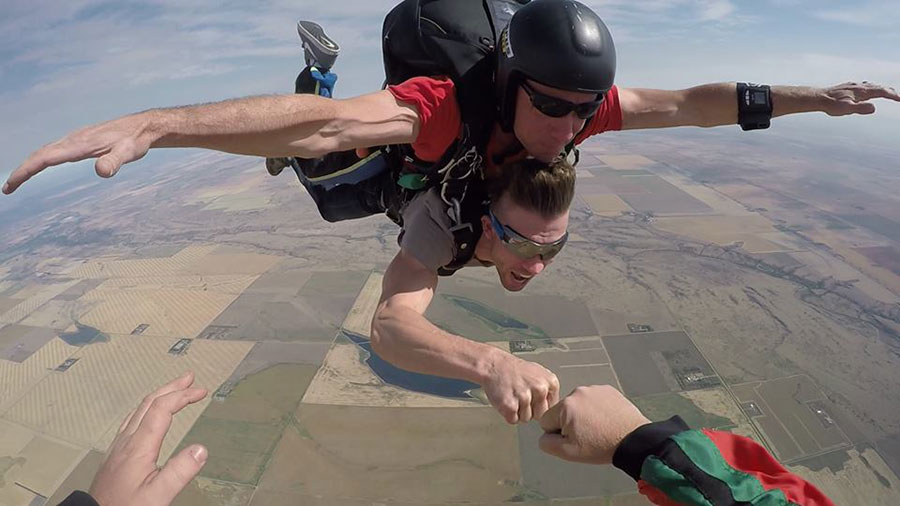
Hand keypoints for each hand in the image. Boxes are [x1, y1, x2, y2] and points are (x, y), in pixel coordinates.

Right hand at [3, 112, 157, 194]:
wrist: (142, 126)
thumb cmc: (135, 140)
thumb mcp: (128, 153)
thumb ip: (114, 162)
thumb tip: (101, 172)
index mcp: (78, 145)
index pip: (44, 158)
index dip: (26, 171)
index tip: (11, 185)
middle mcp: (73, 140)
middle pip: (40, 155)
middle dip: (22, 171)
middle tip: (7, 188)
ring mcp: (75, 139)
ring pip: (46, 151)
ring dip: (29, 165)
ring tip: (18, 180)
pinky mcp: (80, 140)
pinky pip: (54, 149)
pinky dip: (42, 158)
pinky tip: (41, 165)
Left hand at [89, 371, 208, 505]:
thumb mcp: (158, 496)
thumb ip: (180, 472)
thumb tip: (201, 449)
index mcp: (138, 447)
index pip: (161, 409)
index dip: (182, 396)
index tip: (201, 391)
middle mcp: (126, 441)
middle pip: (148, 403)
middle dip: (171, 388)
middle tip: (190, 378)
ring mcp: (118, 446)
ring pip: (138, 410)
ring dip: (159, 395)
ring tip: (174, 389)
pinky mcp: (115, 455)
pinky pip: (131, 421)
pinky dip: (147, 408)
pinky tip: (148, 414)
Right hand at [481, 350, 559, 423]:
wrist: (493, 364)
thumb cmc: (513, 370)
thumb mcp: (538, 374)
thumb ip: (548, 390)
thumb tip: (554, 408)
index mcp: (550, 381)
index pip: (551, 407)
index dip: (539, 405)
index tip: (532, 397)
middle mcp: (540, 389)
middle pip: (540, 415)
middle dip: (530, 410)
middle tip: (520, 396)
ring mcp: (525, 397)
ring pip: (526, 419)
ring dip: (518, 412)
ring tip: (513, 395)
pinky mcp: (510, 406)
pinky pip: (513, 420)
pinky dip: (507, 414)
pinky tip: (506, 399)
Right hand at [538, 385, 649, 464]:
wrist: (633, 440)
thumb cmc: (603, 446)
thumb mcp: (568, 452)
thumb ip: (547, 444)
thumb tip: (543, 437)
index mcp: (565, 406)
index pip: (547, 421)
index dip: (558, 434)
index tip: (574, 439)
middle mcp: (578, 392)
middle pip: (563, 411)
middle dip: (571, 423)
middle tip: (588, 435)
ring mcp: (595, 389)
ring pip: (579, 405)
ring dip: (584, 415)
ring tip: (599, 429)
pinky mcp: (608, 390)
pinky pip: (594, 400)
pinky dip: (598, 410)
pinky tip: (606, 421)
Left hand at [821, 81, 899, 115]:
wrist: (818, 98)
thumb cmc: (832, 105)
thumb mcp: (846, 109)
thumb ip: (860, 108)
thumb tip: (874, 108)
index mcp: (862, 91)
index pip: (882, 92)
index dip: (893, 95)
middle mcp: (860, 86)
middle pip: (879, 87)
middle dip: (890, 91)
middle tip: (898, 97)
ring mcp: (854, 86)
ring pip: (872, 85)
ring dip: (882, 89)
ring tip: (888, 92)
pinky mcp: (849, 87)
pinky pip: (864, 86)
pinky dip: (872, 88)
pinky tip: (868, 90)